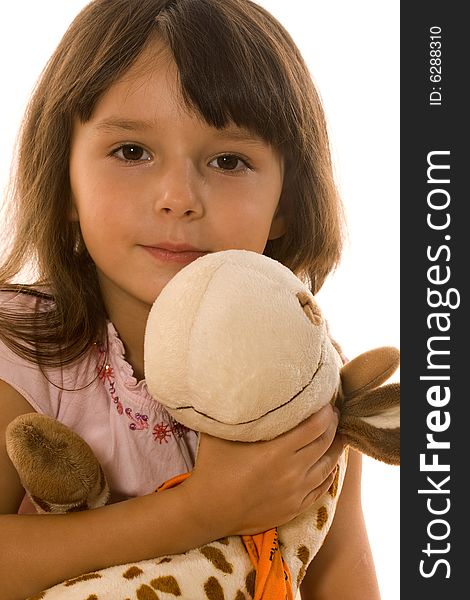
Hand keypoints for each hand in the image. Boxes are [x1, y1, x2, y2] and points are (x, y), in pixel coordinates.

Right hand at [181, 404, 342, 537]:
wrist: (208, 512)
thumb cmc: (212, 468)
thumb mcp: (220, 434)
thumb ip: (235, 413)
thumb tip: (241, 390)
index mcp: (277, 451)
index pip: (315, 427)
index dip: (325, 413)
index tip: (325, 402)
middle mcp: (292, 472)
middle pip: (325, 444)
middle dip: (333, 426)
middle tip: (332, 414)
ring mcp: (295, 493)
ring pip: (328, 467)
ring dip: (335, 449)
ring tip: (336, 436)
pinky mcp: (294, 509)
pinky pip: (322, 489)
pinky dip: (329, 474)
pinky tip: (330, 466)